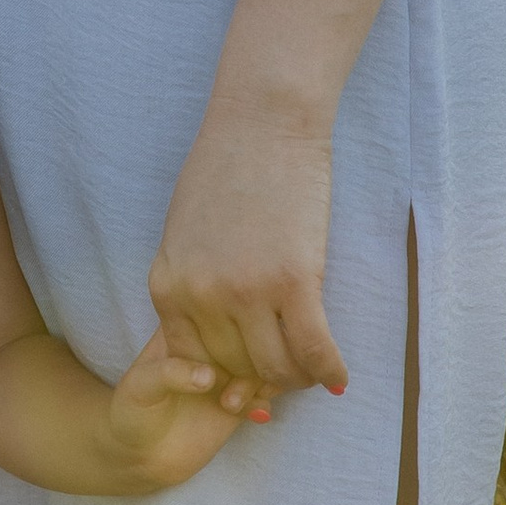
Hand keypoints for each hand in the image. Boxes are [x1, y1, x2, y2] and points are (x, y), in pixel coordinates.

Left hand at [103, 325, 264, 487]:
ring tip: (233, 404)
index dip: (226, 327)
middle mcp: (209, 345)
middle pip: (246, 331)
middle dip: (248, 357)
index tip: (216, 358)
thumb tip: (210, 376)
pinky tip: (253, 414)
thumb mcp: (139, 387)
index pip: (215, 308)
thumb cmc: (131, 411)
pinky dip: (266, 399)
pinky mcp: (240, 401)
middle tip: (231, 390)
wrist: (140, 456)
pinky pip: (267, 389)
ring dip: (260, 378)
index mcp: (182, 327)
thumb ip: (169, 373)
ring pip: (262, 358)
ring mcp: (227, 372)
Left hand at [148, 99, 347, 399]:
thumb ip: (192, 287)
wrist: (261, 122)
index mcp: (167, 285)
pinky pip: (315, 351)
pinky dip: (330, 372)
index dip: (225, 379)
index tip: (247, 380)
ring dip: (298, 379)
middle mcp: (201, 295)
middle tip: (287, 375)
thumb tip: (219, 343)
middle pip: (237, 371)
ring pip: (277, 369)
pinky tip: (339, 378)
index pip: (193, 364)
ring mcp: (246, 291)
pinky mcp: (293, 281)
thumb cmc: (225, 170)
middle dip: (263, 382)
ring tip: (313, 369)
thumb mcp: (184, 236)